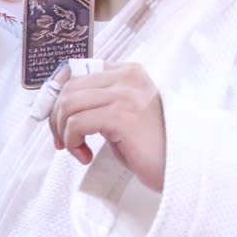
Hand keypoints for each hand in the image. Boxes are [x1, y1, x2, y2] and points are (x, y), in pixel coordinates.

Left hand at [50, 63, 167, 190]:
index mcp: (127, 72)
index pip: (76, 71)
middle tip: (63, 142)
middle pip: (68, 88)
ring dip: (63, 132)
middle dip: (56, 118)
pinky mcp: (122, 116)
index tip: (56, 121)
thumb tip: (60, 105)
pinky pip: (77, 124)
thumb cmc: (150, 145)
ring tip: (76, 149)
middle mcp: (127, 77)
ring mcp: (125, 94)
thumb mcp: (122, 114)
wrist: (181, 165)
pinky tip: (85, 156)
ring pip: (68, 105)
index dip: (56, 96)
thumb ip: (99, 102)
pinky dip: (72, 143)